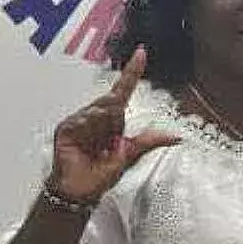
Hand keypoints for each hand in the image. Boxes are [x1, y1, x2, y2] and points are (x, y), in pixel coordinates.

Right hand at [47, 48, 179, 203]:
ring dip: (103, 128)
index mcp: (112, 119)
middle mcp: (96, 116)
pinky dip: (88, 131)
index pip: (123, 89)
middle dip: (115, 121)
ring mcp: (80, 121)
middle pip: (112, 100)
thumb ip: (150, 141)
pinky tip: (86, 142)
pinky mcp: (66, 128)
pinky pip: (82, 119)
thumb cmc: (101, 173)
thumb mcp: (130, 154)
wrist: (80, 190)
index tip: (141, 53)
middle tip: (111, 141)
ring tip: (97, 146)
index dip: (132, 71)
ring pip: (99, 109)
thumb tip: (176, 136)